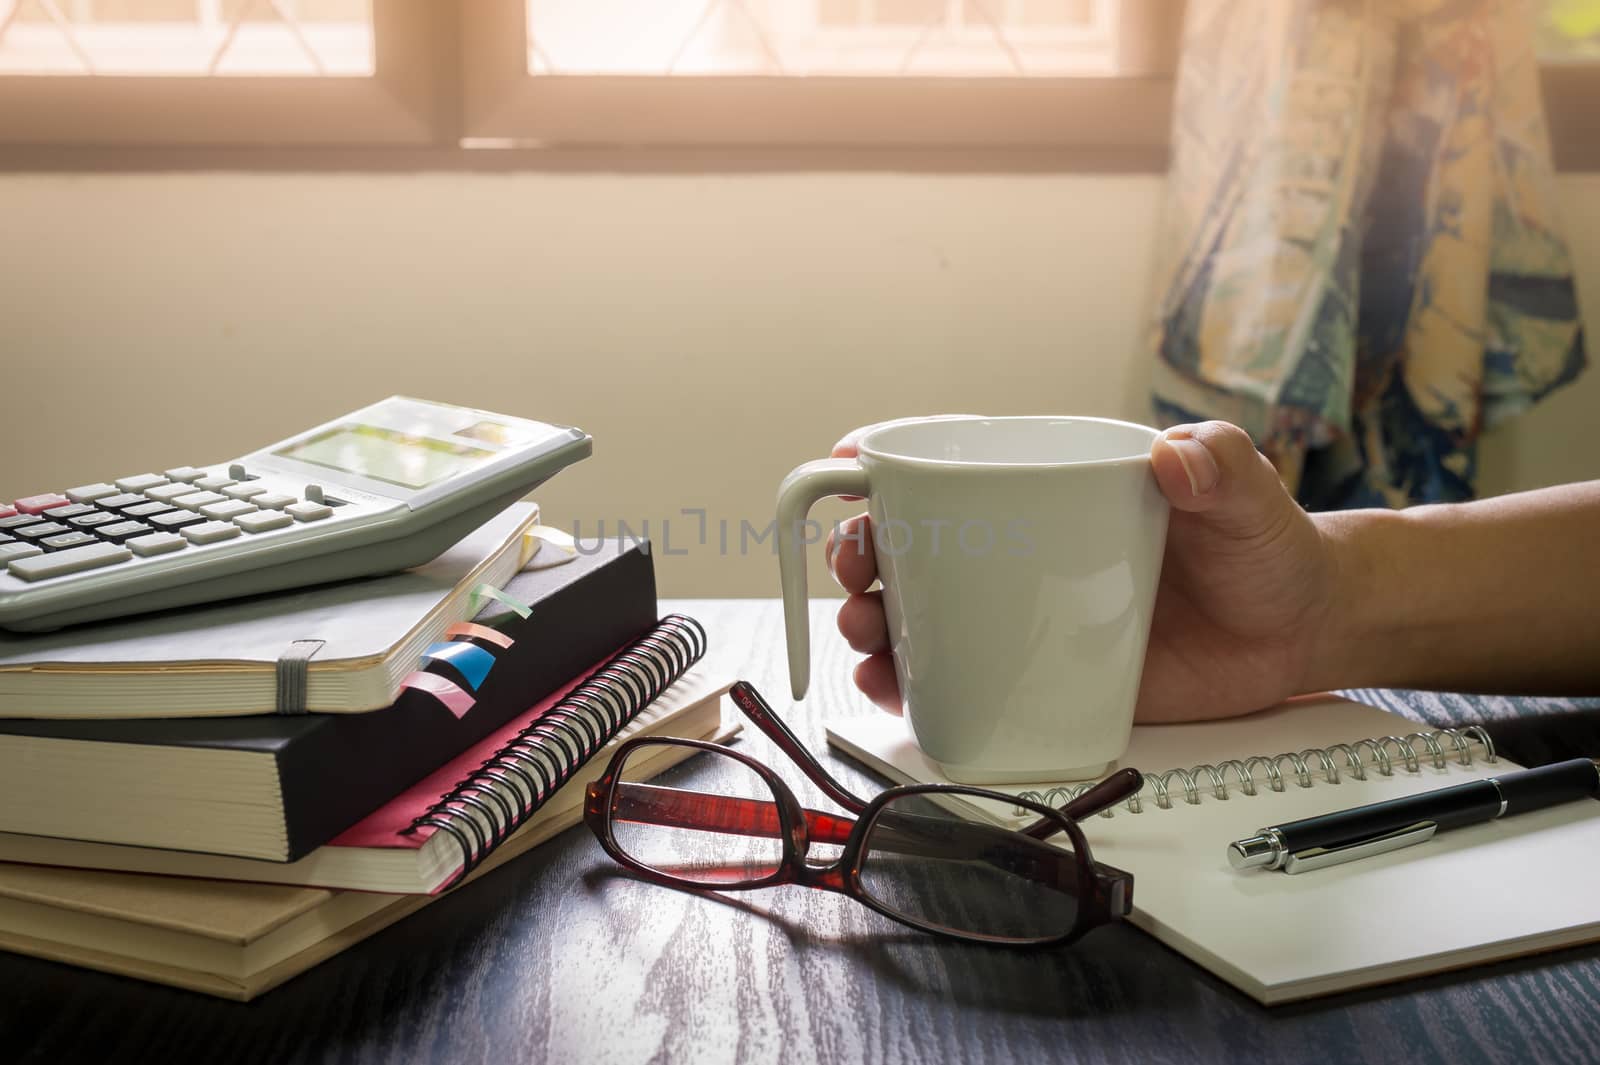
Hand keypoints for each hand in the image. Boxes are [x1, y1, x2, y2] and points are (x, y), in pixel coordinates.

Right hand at [825, 421, 1340, 722]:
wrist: (1296, 629)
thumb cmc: (1262, 546)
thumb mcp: (1244, 494)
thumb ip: (1219, 464)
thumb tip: (1177, 455)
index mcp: (1050, 492)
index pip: (955, 467)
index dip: (888, 463)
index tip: (848, 463)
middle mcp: (1022, 552)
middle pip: (914, 545)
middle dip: (862, 554)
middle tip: (856, 572)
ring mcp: (1025, 616)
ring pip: (922, 615)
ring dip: (873, 620)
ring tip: (865, 634)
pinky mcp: (1041, 676)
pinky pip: (960, 681)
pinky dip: (912, 685)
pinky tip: (890, 687)